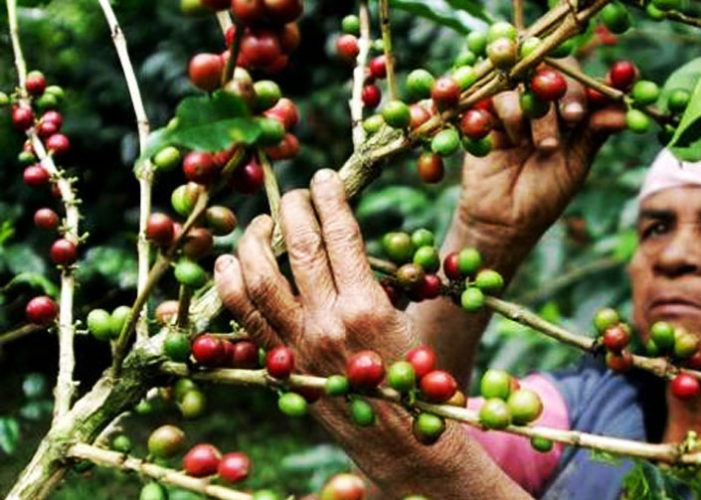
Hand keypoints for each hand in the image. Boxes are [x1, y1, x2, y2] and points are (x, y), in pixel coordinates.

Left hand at [214, 169, 415, 373]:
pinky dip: (228, 283)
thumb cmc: (406, 371)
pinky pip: (242, 315)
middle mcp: (329, 321)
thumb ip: (375, 278)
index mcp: (369, 307)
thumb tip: (343, 235)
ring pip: (260, 277)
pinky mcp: (279, 359)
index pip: (342, 236)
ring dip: (256, 240)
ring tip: (261, 224)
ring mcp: (298, 341)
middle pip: (300, 248)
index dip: (330, 199)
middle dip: (293, 209)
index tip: (324, 177)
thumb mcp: (403, 318)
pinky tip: (227, 262)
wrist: (393, 433)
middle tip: (294, 193)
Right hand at [456, 74, 624, 245]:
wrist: (503, 222)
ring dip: (541, 115)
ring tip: (542, 147)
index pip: (588, 83)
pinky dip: (512, 116)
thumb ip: (595, 133)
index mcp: (571, 114)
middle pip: (558, 71)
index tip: (620, 82)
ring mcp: (516, 107)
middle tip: (573, 118)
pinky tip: (512, 143)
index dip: (602, 80)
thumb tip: (626, 111)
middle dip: (569, 93)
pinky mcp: (488, 114)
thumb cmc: (543, 197)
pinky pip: (501, 97)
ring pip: (531, 83)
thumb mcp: (575, 165)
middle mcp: (545, 105)